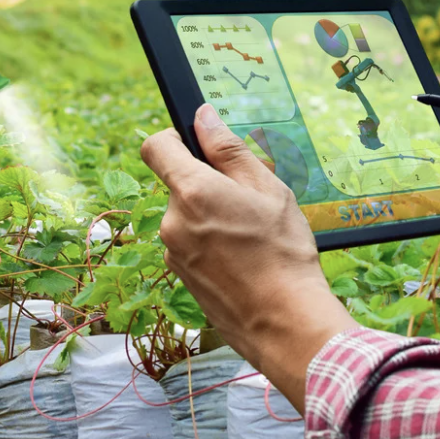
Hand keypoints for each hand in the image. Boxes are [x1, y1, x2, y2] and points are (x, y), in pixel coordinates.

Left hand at [140, 105, 355, 383]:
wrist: (283, 321)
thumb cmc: (282, 252)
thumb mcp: (267, 189)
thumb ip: (229, 150)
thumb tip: (204, 117)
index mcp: (192, 191)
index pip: (155, 146)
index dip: (173, 138)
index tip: (196, 144)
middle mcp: (172, 220)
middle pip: (178, 185)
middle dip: (208, 186)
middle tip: (248, 203)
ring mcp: (172, 251)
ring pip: (187, 217)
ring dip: (211, 218)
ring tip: (250, 237)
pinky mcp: (179, 275)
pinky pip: (190, 244)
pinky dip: (210, 244)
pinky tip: (242, 259)